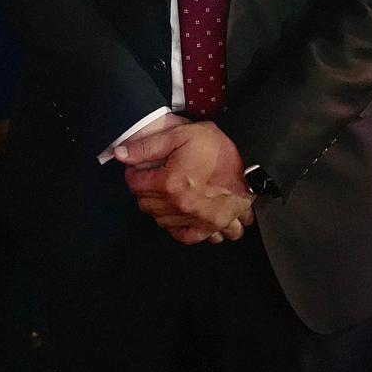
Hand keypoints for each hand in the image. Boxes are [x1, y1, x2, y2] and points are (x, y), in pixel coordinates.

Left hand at [116, 121, 255, 245]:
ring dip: (158, 208)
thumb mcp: (180, 134)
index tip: (138, 167)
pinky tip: (178, 215)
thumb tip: (120, 154)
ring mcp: (196, 220)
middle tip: (151, 178)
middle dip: (144, 190)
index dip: (133, 173)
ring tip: (165, 193)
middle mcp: (180, 206)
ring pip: (162, 221)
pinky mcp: (211, 227)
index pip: (136, 184)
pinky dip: (178, 228)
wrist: (251, 159)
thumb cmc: (216, 145)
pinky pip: (186, 237)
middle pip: (146, 204)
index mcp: (170, 183)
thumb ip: (147, 146)